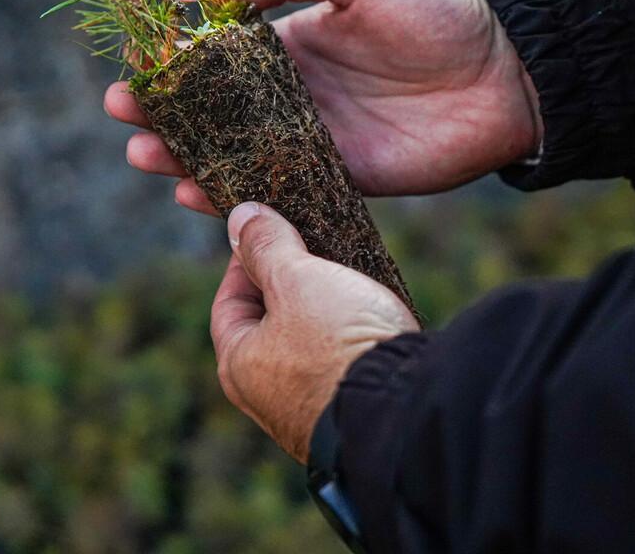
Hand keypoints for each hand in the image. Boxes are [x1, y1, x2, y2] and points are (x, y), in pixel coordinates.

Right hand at [105, 0, 541, 213]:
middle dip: (164, 115)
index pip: (217, 59)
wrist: (504, 72)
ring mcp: (312, 141)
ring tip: (145, 156)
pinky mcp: (340, 180)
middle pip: (213, 113)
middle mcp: (293, 97)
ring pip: (234, 155)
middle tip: (124, 118)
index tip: (135, 67)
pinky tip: (199, 195)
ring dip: (185, 158)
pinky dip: (238, 195)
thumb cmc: (434, 10)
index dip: (173, 64)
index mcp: (291, 46)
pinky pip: (279, 190)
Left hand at [212, 201, 418, 462]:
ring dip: (321, 312)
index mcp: (238, 366)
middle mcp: (265, 399)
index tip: (272, 233)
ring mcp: (307, 414)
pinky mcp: (347, 418)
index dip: (247, 261)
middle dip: (288, 285)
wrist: (405, 413)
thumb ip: (266, 245)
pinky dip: (346, 340)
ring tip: (347, 278)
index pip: (228, 302)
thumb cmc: (339, 343)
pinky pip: (337, 368)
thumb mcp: (297, 278)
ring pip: (305, 347)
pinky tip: (369, 318)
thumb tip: (240, 216)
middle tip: (313, 251)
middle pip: (266, 326)